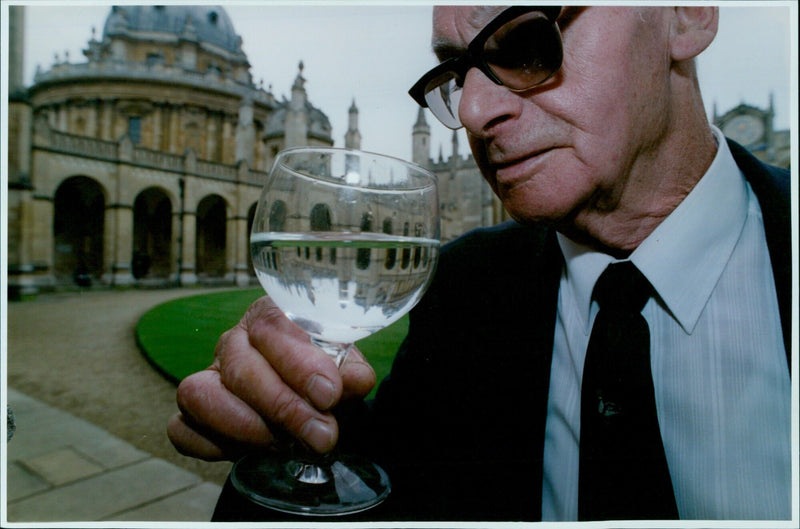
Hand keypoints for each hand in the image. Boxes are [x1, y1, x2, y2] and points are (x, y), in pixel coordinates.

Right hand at [167, 296, 376, 460]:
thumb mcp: (346, 370)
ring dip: (245, 426)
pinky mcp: (192, 415)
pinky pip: (181, 430)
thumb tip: (355, 381)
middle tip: (320, 435)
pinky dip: (211, 445)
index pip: (273, 328)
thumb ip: (350, 373)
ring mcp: (208, 377)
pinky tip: (250, 451)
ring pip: (198, 394)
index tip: (328, 394)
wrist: (311, 400)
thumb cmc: (326, 376)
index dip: (299, 363)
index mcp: (271, 317)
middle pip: (240, 366)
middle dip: (283, 407)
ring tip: (283, 444)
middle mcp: (234, 342)